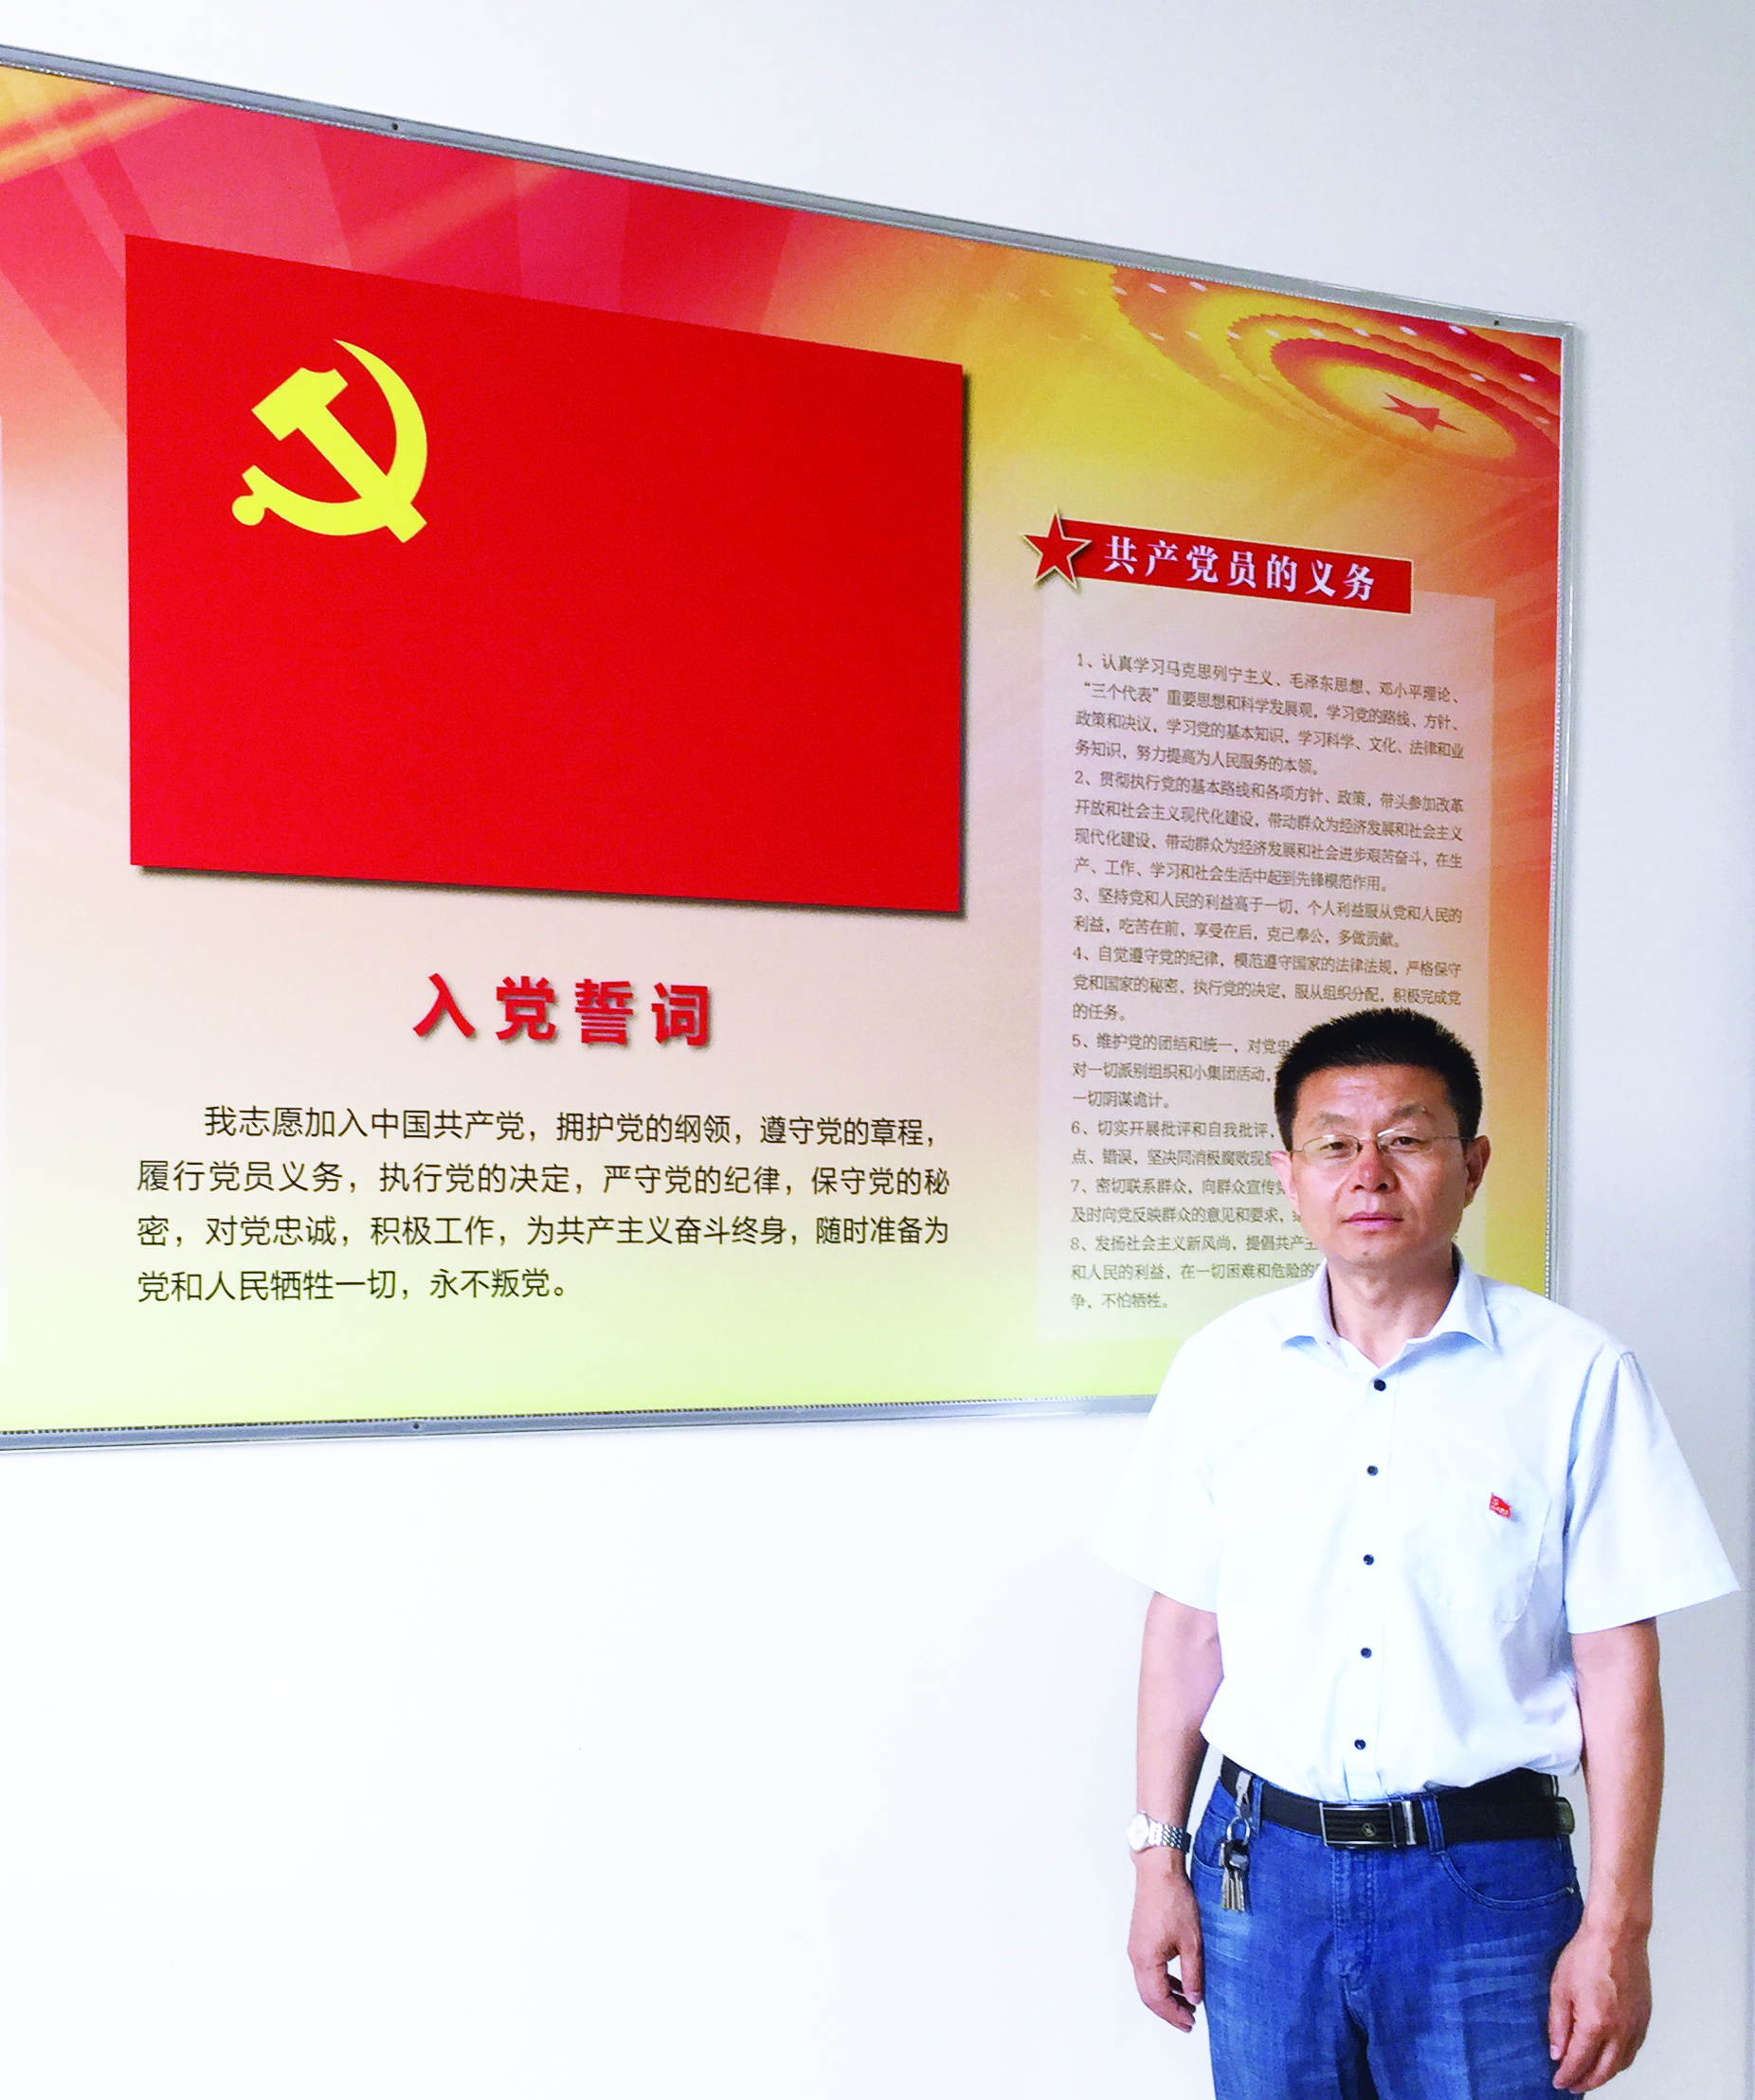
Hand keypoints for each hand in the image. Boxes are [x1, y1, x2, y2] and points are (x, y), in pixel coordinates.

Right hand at [1128, 1858, 1202, 2031]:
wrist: (1159, 1870)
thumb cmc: (1174, 1900)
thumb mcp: (1192, 1941)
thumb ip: (1192, 1974)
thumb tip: (1193, 1999)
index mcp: (1147, 1959)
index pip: (1157, 1999)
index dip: (1174, 2015)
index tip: (1190, 2023)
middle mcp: (1136, 1956)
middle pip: (1148, 1995)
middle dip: (1168, 2011)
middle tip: (1188, 2020)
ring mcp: (1136, 1946)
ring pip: (1147, 1983)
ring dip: (1165, 1997)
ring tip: (1187, 2003)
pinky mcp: (1140, 1938)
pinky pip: (1148, 1969)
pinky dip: (1162, 1981)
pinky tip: (1178, 1981)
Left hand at [1547, 1921, 1651, 2090]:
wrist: (1617, 1934)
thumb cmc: (1587, 1954)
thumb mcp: (1560, 1987)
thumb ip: (1558, 2024)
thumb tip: (1557, 2052)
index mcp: (1596, 2024)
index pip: (1579, 2062)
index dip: (1567, 2075)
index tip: (1558, 2082)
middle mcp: (1620, 2031)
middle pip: (1604, 2072)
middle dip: (1586, 2082)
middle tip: (1572, 2085)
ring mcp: (1635, 2026)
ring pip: (1621, 2064)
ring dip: (1604, 2074)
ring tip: (1588, 2074)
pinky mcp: (1644, 2018)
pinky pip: (1633, 2050)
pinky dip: (1620, 2060)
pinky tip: (1610, 2057)